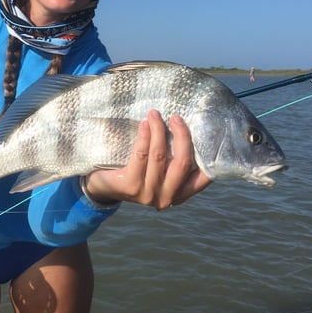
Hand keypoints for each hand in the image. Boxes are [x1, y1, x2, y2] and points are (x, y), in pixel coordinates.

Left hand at [84, 109, 211, 208]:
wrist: (103, 186)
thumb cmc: (137, 171)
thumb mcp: (160, 169)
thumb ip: (174, 159)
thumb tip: (188, 127)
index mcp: (180, 194)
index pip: (203, 177)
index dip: (208, 154)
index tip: (205, 130)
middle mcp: (167, 198)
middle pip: (183, 163)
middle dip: (182, 136)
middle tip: (175, 117)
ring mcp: (149, 194)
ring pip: (160, 156)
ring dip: (159, 131)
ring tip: (154, 114)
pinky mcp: (131, 187)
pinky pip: (141, 155)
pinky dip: (145, 137)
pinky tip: (145, 124)